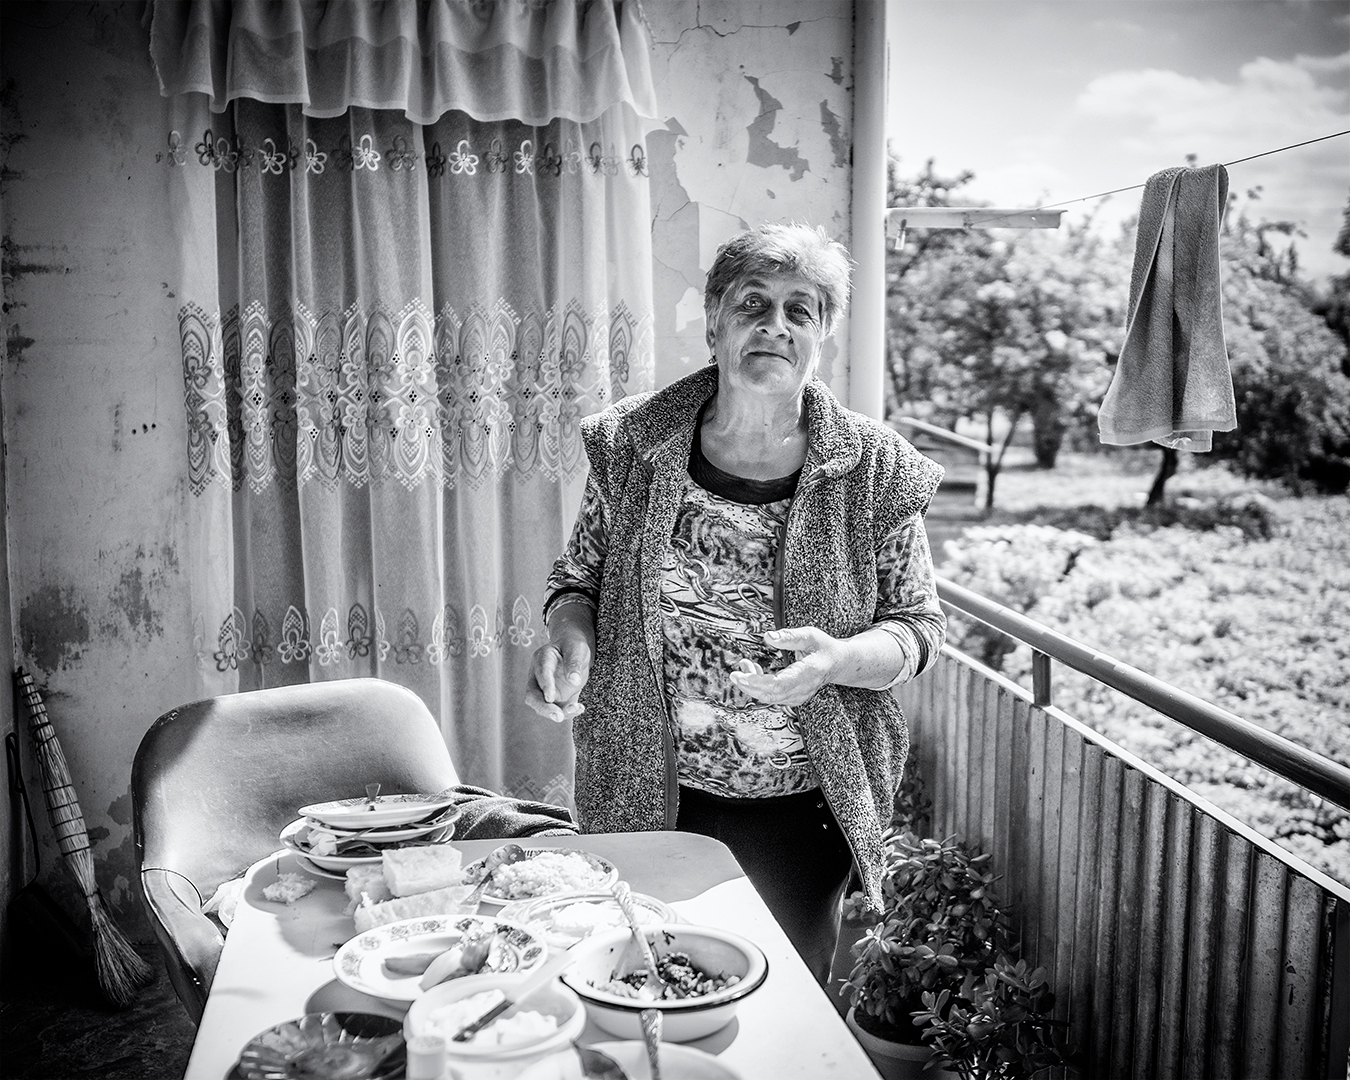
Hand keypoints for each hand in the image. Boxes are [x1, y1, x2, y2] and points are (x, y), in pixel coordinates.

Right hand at [525, 608, 593, 722]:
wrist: (572, 652)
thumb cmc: (572, 646)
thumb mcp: (577, 648)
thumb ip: (574, 662)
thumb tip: (574, 680)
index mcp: (542, 658)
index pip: (541, 672)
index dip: (545, 685)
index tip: (550, 697)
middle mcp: (538, 676)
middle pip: (532, 696)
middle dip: (543, 708)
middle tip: (557, 716)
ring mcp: (544, 689)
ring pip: (543, 706)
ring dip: (557, 713)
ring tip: (576, 708)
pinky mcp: (554, 698)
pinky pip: (557, 709)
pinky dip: (566, 712)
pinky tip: (579, 708)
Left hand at [728, 625, 838, 706]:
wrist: (838, 663)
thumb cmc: (824, 648)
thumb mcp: (810, 635)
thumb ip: (789, 636)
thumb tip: (768, 636)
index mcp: (808, 673)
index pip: (779, 685)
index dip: (758, 683)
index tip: (741, 675)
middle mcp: (803, 689)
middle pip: (771, 695)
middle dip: (749, 686)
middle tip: (735, 673)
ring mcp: (799, 696)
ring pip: (770, 697)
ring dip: (753, 684)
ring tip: (745, 665)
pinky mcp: (793, 698)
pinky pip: (773, 696)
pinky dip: (760, 687)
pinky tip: (755, 672)